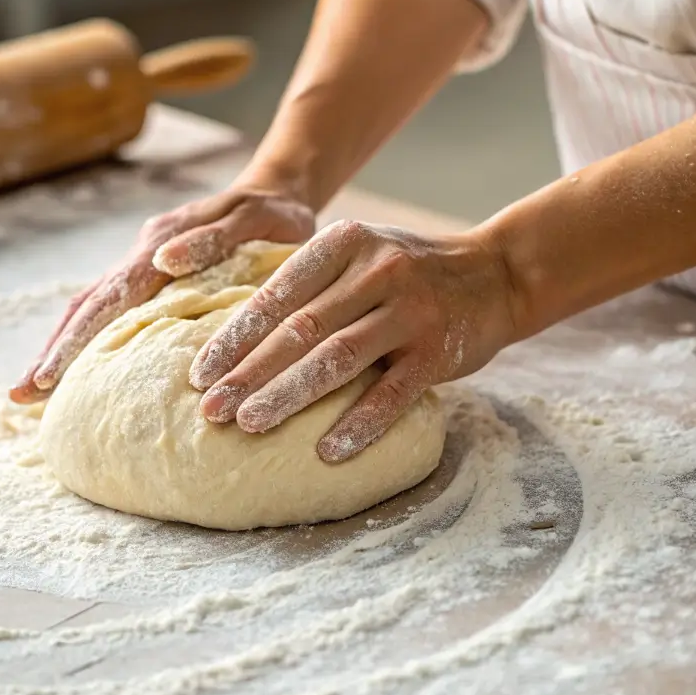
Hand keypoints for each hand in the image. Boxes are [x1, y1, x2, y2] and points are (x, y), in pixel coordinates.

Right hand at [8, 185, 314, 403]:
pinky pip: (116, 312)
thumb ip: (212, 238)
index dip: (77, 338)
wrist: (278, 194)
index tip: (49, 377)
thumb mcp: (254, 218)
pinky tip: (79, 372)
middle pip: (88, 307)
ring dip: (63, 347)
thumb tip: (162, 259)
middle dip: (54, 351)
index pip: (109, 297)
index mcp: (161, 243)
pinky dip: (91, 339)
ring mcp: (146, 269)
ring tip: (31, 393)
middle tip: (20, 396)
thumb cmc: (272, 213)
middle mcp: (144, 257)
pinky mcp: (156, 281)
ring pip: (94, 309)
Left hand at [188, 220, 518, 461]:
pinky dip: (358, 424)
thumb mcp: (362, 254)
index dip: (235, 336)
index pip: (278, 293)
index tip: (200, 372)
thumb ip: (313, 282)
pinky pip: (392, 393)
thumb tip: (238, 336)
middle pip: (301, 329)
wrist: (496, 274)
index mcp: (346, 243)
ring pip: (338, 359)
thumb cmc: (410, 273)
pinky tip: (326, 451)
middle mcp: (377, 271)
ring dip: (288, 395)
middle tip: (210, 409)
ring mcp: (410, 310)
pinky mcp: (437, 350)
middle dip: (249, 373)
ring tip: (249, 425)